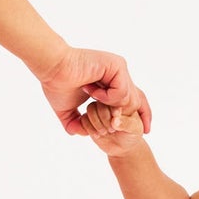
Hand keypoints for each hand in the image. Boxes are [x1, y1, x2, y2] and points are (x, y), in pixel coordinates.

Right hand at [36, 45, 152, 137]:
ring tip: (92, 104)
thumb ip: (75, 122)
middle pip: (139, 100)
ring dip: (109, 109)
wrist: (53, 68)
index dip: (142, 115)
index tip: (146, 131)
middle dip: (128, 119)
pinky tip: (91, 91)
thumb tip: (77, 132)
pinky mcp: (117, 66)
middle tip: (111, 127)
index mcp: (111, 82)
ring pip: (129, 99)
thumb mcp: (68, 109)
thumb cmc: (57, 84)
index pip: (134, 100)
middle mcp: (118, 74)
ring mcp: (119, 69)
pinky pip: (121, 92)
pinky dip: (106, 97)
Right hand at [80, 100, 146, 153]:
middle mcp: (107, 104)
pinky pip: (83, 119)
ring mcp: (97, 111)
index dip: (112, 110)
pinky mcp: (89, 120)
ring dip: (96, 123)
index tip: (116, 119)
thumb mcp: (134, 129)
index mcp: (120, 101)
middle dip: (104, 118)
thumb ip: (127, 123)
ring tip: (105, 132)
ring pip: (90, 109)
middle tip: (112, 130)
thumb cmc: (131, 135)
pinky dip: (90, 128)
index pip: (112, 99)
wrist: (123, 147)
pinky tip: (98, 135)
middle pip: (99, 103)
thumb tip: (115, 121)